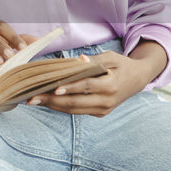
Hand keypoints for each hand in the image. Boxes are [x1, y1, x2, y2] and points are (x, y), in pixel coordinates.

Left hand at [27, 51, 151, 116]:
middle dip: (52, 101)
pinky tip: (47, 102)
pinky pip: (77, 111)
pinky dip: (61, 107)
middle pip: (76, 102)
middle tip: (32, 98)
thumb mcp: (110, 57)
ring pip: (74, 110)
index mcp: (111, 85)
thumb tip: (79, 60)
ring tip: (34, 101)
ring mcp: (103, 110)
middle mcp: (107, 101)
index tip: (53, 88)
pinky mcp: (99, 113)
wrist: (138, 79)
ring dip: (53, 106)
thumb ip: (94, 61)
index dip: (70, 88)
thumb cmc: (122, 65)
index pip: (86, 86)